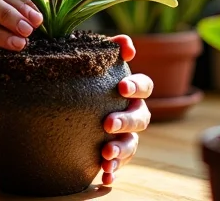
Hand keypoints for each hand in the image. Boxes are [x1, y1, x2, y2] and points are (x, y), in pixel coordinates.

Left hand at [100, 34, 152, 185]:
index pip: (144, 85)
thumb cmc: (90, 76)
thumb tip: (126, 42)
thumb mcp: (95, 60)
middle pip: (141, 117)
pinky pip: (119, 164)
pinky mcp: (116, 152)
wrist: (75, 103)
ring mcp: (127, 134)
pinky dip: (114, 171)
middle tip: (107, 123)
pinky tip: (105, 177)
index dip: (136, 86)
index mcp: (131, 89)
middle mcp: (134, 111)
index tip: (122, 87)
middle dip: (126, 121)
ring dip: (121, 150)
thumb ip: (110, 49)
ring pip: (132, 144)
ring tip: (105, 156)